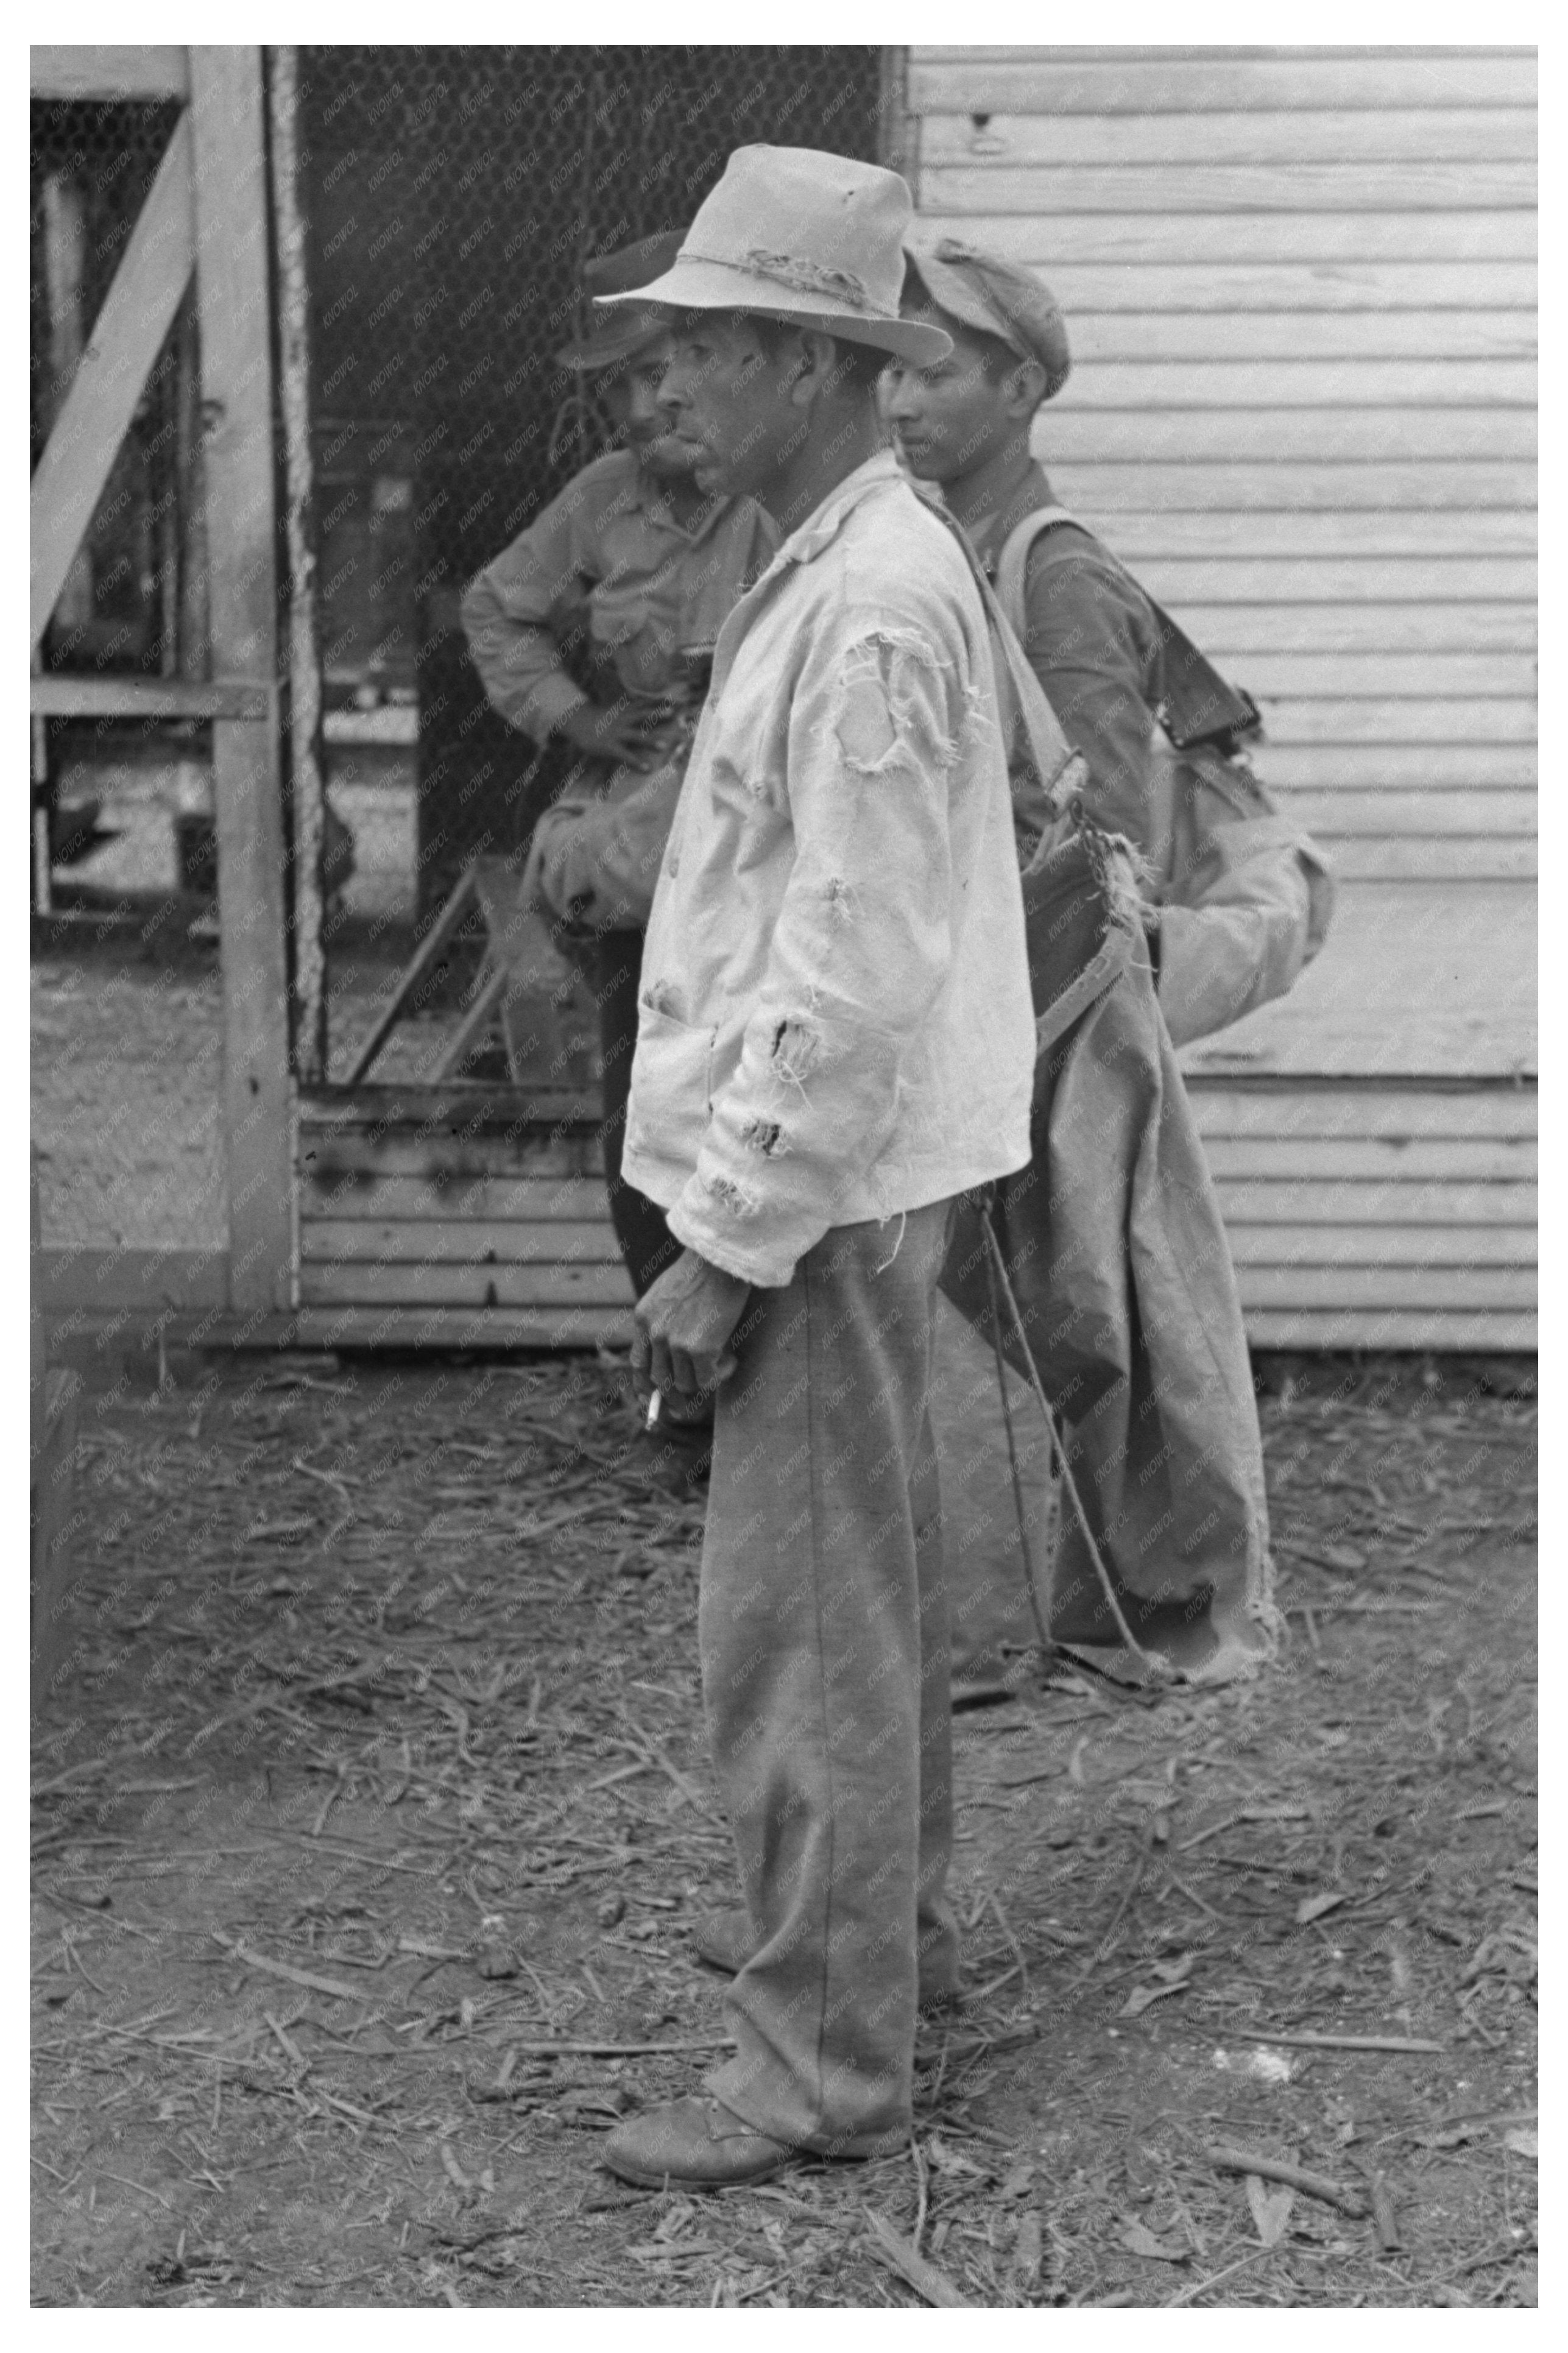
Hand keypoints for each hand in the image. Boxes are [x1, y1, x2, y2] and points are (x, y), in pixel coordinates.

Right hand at [557, 699, 679, 773]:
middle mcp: (623, 720)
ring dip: (650, 740)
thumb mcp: (616, 710)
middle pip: (644, 715)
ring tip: (664, 746)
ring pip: (636, 735)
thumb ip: (631, 709)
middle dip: (659, 715)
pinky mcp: (610, 746)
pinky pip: (626, 755)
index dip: (660, 703)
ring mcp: (617, 733)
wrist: (575, 721)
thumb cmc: (599, 719)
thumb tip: (644, 705)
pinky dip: (637, 762)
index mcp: (625, 711)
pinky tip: (647, 768)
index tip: (677, 702)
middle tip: (676, 716)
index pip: (645, 704)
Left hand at [631, 1250, 750, 1404]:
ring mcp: (675, 1342)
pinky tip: (732, 1359)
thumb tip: (672, 1351)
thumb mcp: (669, 1292)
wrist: (722, 1256)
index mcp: (643, 1318)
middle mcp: (654, 1332)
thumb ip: (663, 1319)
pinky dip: (722, 1374)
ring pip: (685, 1384)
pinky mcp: (699, 1348)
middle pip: (660, 1381)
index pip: (638, 1363)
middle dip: (672, 1399)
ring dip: (704, 1381)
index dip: (644, 1386)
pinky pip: (708, 1380)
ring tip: (723, 1362)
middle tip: (685, 1409)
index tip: (652, 1400)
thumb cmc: (704, 1268)